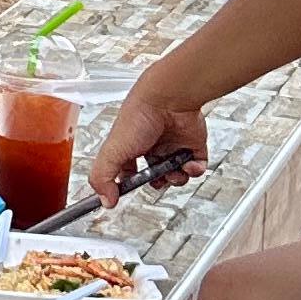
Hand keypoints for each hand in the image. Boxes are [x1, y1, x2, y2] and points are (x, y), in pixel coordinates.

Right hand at [96, 81, 206, 200]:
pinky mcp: (193, 144)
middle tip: (157, 178)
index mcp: (130, 147)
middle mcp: (152, 146)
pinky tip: (188, 165)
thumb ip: (103, 176)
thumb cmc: (139, 116)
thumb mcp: (113, 150)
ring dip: (177, 179)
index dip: (129, 183)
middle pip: (155, 176)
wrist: (168, 99)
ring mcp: (173, 146)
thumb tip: (105, 199)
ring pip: (177, 174)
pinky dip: (195, 171)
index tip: (131, 191)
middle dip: (158, 183)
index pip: (127, 172)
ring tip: (175, 171)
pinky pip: (197, 166)